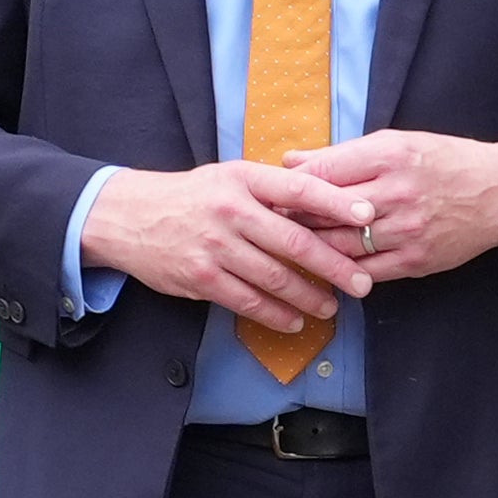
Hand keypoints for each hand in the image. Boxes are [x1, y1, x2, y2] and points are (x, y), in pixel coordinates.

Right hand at [80, 158, 375, 324]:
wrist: (129, 217)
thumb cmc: (192, 197)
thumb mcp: (229, 177)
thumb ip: (272, 189)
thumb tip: (328, 203)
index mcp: (243, 179)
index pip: (299, 188)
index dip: (336, 202)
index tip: (368, 215)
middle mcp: (230, 211)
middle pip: (294, 241)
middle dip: (334, 265)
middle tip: (362, 283)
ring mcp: (215, 246)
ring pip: (275, 277)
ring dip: (309, 297)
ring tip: (331, 307)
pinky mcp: (201, 278)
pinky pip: (248, 301)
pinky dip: (276, 314)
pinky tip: (294, 320)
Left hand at [281, 130, 497, 281]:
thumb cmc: (444, 161)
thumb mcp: (395, 143)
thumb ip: (342, 154)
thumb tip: (291, 159)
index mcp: (388, 156)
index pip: (322, 174)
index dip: (289, 188)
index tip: (271, 195)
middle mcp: (396, 194)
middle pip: (326, 213)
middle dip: (293, 221)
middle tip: (269, 225)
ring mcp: (407, 230)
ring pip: (341, 246)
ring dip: (311, 248)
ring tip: (290, 247)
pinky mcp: (416, 260)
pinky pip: (365, 271)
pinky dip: (341, 271)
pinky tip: (324, 269)